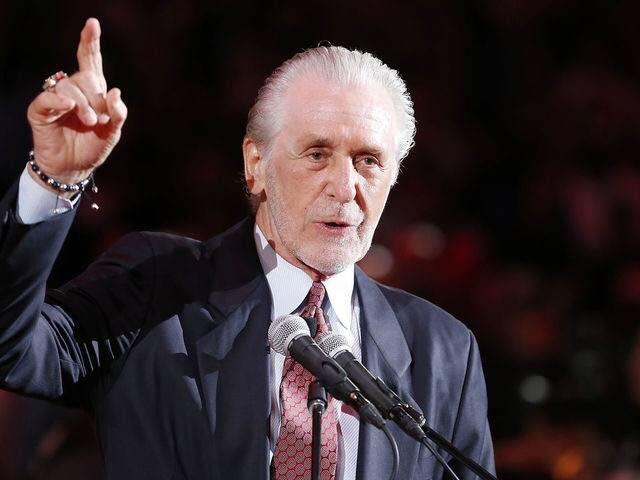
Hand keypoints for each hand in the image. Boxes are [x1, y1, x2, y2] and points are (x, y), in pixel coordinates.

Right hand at [27, 18, 126, 185]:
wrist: (74, 168)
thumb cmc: (93, 147)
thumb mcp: (112, 132)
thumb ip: (118, 113)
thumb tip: (116, 92)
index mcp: (93, 91)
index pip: (90, 61)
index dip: (90, 42)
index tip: (92, 24)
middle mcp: (74, 90)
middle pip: (86, 77)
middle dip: (97, 98)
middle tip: (100, 119)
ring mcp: (56, 98)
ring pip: (69, 87)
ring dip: (84, 105)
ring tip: (90, 122)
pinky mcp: (41, 110)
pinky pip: (49, 98)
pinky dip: (60, 101)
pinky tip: (68, 107)